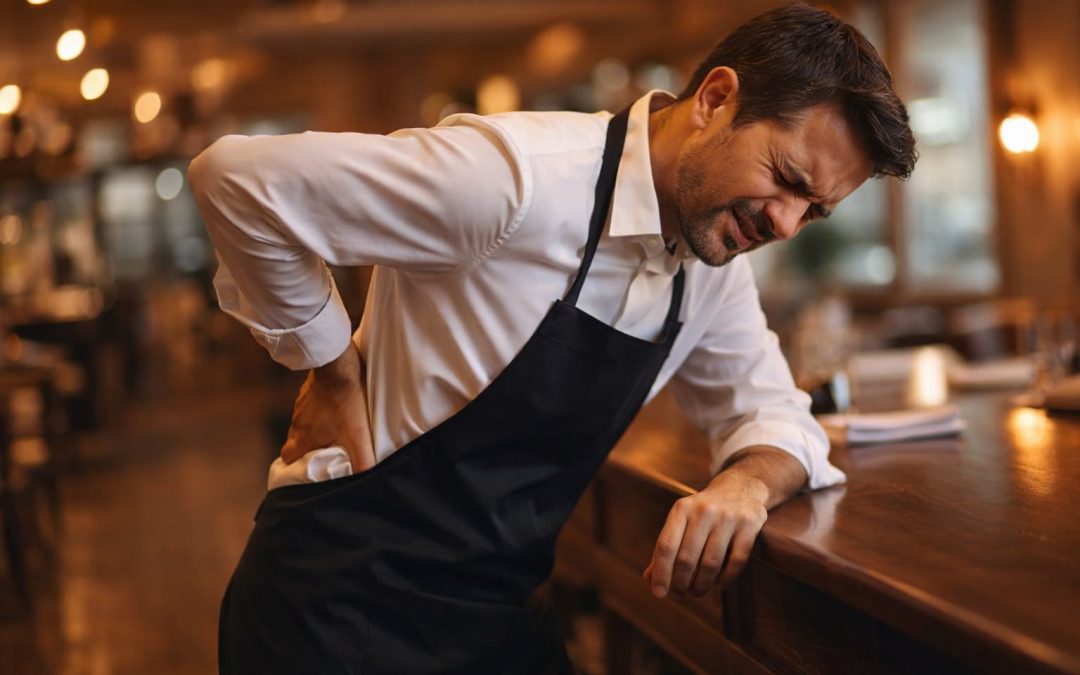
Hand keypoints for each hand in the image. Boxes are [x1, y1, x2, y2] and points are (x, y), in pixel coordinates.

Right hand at [279, 342, 375, 472]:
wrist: (338, 364)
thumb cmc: (346, 401)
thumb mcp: (358, 434)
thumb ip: (362, 459)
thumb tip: (365, 477)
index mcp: (302, 438)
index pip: (288, 459)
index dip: (295, 466)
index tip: (308, 468)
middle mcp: (297, 423)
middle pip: (294, 442)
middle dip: (305, 449)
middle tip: (323, 450)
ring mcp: (300, 406)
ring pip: (302, 424)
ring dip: (314, 429)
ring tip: (333, 430)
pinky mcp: (307, 391)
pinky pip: (309, 407)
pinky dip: (318, 412)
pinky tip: (334, 410)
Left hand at [643, 471, 768, 598]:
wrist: (740, 488)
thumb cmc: (703, 512)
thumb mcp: (681, 521)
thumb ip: (666, 548)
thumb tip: (649, 579)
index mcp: (682, 509)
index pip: (666, 546)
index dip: (661, 573)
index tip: (658, 593)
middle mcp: (704, 511)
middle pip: (687, 558)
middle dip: (681, 583)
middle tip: (680, 595)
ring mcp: (728, 518)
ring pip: (711, 563)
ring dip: (701, 585)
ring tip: (696, 591)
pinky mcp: (749, 526)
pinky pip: (736, 562)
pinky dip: (725, 579)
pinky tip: (717, 584)